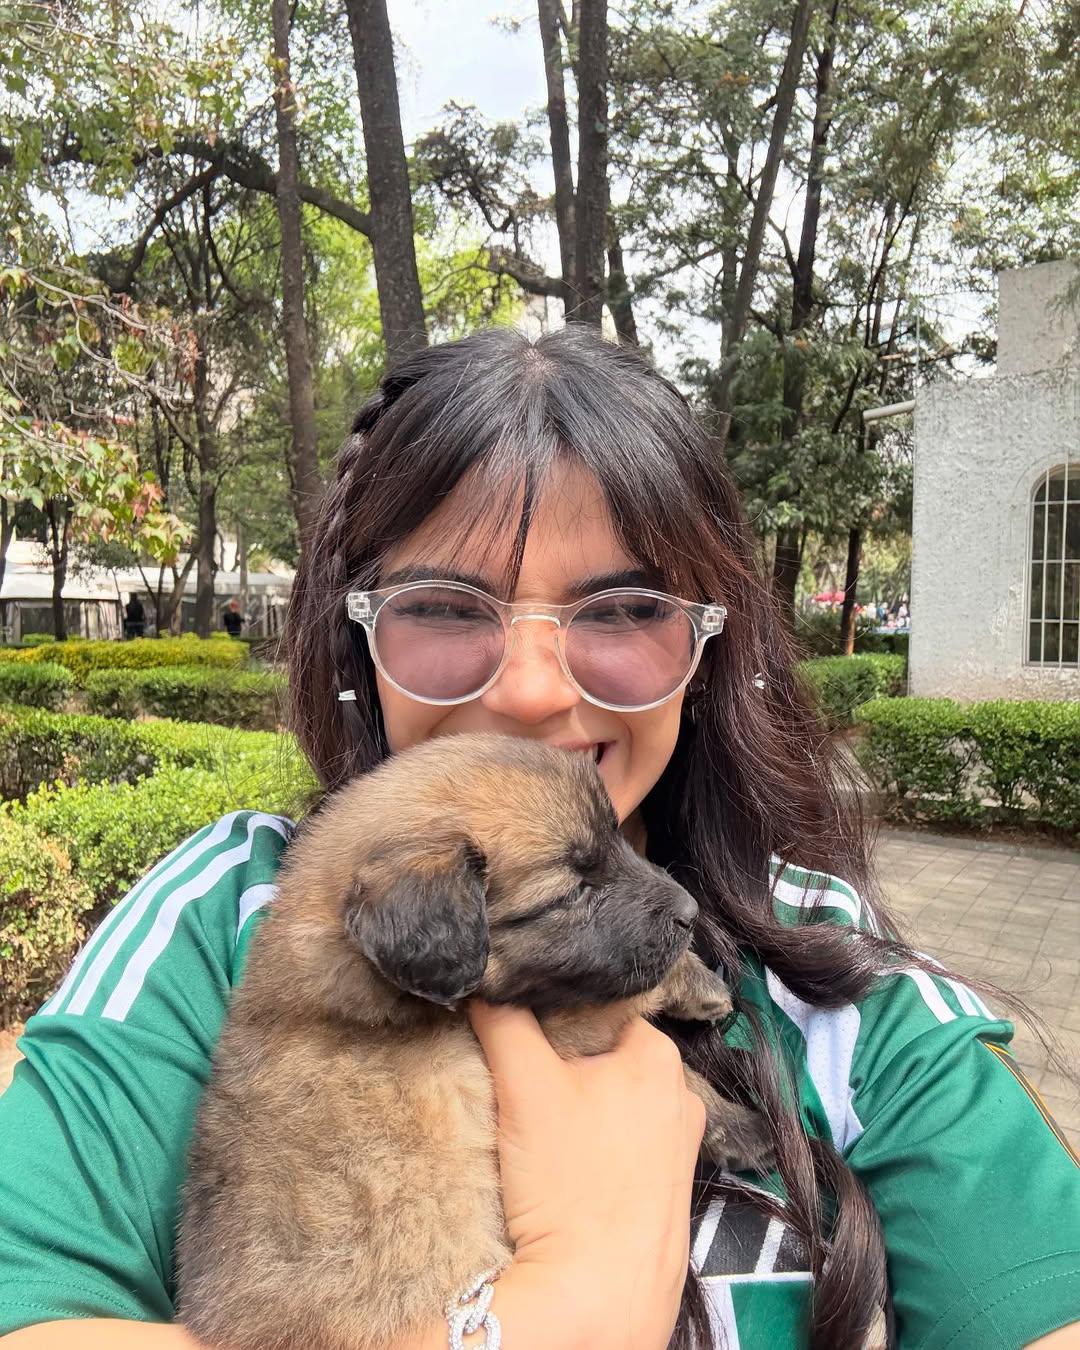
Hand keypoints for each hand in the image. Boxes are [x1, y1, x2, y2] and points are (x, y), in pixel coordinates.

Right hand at [467, 1001, 704, 1349]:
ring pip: (616, 1104)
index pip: (600, 1009)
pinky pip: (626, 1148)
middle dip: (566, 1065)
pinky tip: (567, 1169)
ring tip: (541, 1132)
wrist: (599, 1295)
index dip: (554, 1016)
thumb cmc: (570, 1181)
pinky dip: (597, 1149)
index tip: (521, 1034)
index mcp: (660, 1054)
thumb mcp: (524, 1083)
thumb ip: (503, 1018)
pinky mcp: (670, 1192)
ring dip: (581, 1110)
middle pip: (606, 1056)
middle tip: (525, 1084)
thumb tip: (485, 980)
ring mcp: (682, 1147)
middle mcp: (684, 1093)